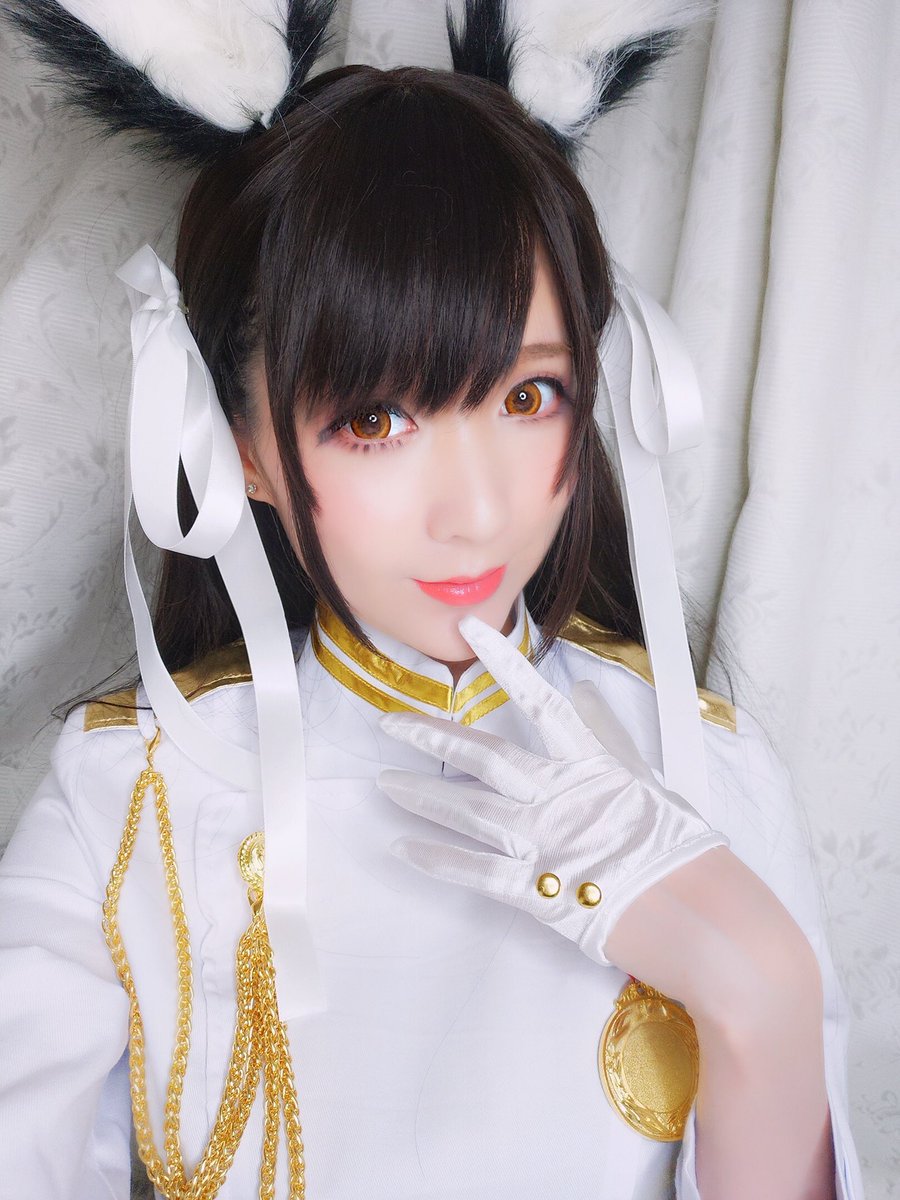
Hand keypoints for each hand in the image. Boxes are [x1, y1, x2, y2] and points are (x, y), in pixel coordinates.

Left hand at [378, 616, 727, 966]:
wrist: (704, 922)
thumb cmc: (682, 850)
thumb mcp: (649, 780)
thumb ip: (610, 736)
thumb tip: (587, 692)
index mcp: (592, 764)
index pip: (540, 701)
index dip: (503, 661)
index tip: (469, 628)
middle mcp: (562, 796)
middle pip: (485, 757)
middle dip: (432, 737)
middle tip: (389, 723)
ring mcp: (547, 843)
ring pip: (469, 811)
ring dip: (422, 795)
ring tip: (385, 783)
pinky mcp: (539, 892)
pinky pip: (476, 873)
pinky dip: (437, 860)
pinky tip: (404, 848)